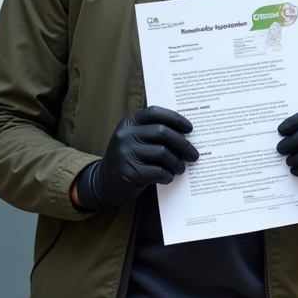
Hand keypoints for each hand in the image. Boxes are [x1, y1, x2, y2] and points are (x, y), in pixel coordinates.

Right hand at [73, 106, 198, 211]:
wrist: (104, 184)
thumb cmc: (128, 160)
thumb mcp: (134, 141)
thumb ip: (152, 134)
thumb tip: (186, 135)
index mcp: (129, 124)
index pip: (155, 113)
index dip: (175, 118)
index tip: (189, 128)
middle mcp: (125, 135)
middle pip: (162, 132)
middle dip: (183, 144)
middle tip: (193, 154)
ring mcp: (125, 153)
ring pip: (162, 153)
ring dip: (177, 162)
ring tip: (181, 168)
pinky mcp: (129, 172)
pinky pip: (158, 171)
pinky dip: (167, 175)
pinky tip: (168, 177)